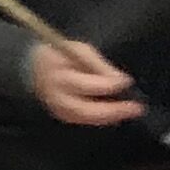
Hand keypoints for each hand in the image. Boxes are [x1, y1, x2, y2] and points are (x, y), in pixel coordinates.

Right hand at [24, 33, 144, 130]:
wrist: (34, 67)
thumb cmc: (60, 55)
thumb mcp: (79, 50)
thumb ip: (98, 65)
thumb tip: (120, 80)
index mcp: (58, 75)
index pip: (85, 84)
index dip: (107, 85)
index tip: (127, 81)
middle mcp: (55, 96)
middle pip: (84, 109)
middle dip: (112, 110)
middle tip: (136, 108)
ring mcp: (56, 108)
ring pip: (84, 118)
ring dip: (109, 117)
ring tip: (129, 111)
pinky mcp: (60, 114)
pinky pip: (82, 120)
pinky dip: (100, 118)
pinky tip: (115, 114)